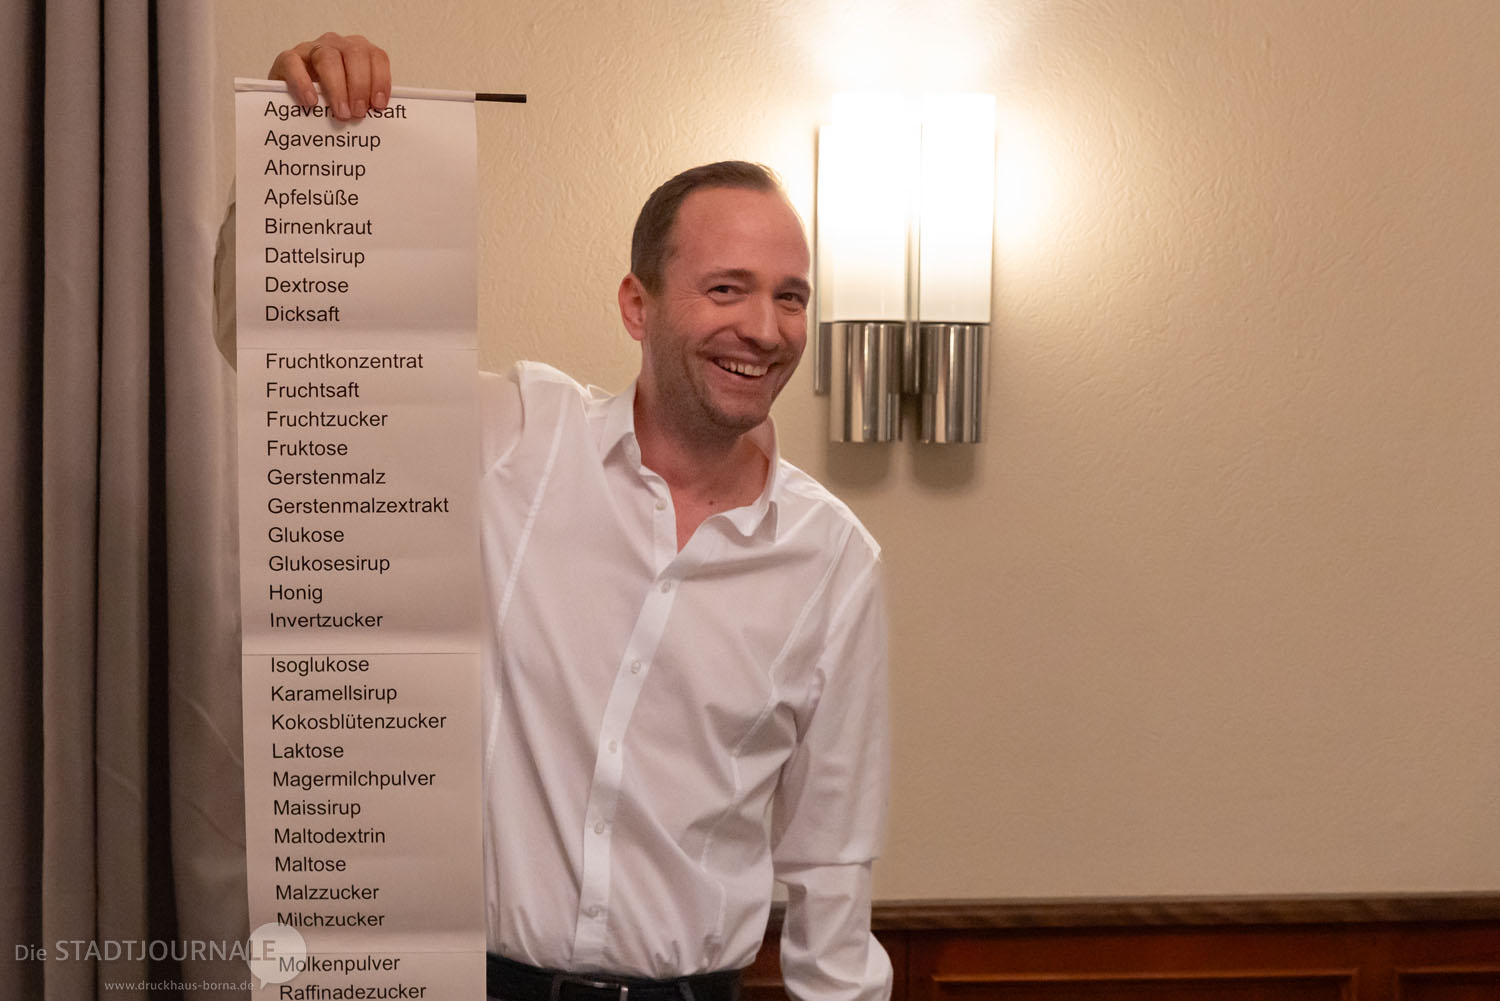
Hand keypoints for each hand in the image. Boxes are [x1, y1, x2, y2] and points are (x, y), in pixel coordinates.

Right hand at [268, 32, 390, 119]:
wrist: (292, 97)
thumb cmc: (329, 98)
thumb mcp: (352, 99)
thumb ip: (365, 101)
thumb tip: (380, 118)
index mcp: (357, 51)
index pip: (376, 56)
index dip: (380, 80)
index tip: (379, 105)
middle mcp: (336, 45)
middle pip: (354, 54)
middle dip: (359, 86)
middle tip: (358, 113)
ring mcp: (311, 49)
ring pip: (328, 58)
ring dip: (337, 87)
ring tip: (341, 113)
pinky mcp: (287, 59)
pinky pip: (294, 63)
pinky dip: (303, 83)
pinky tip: (311, 102)